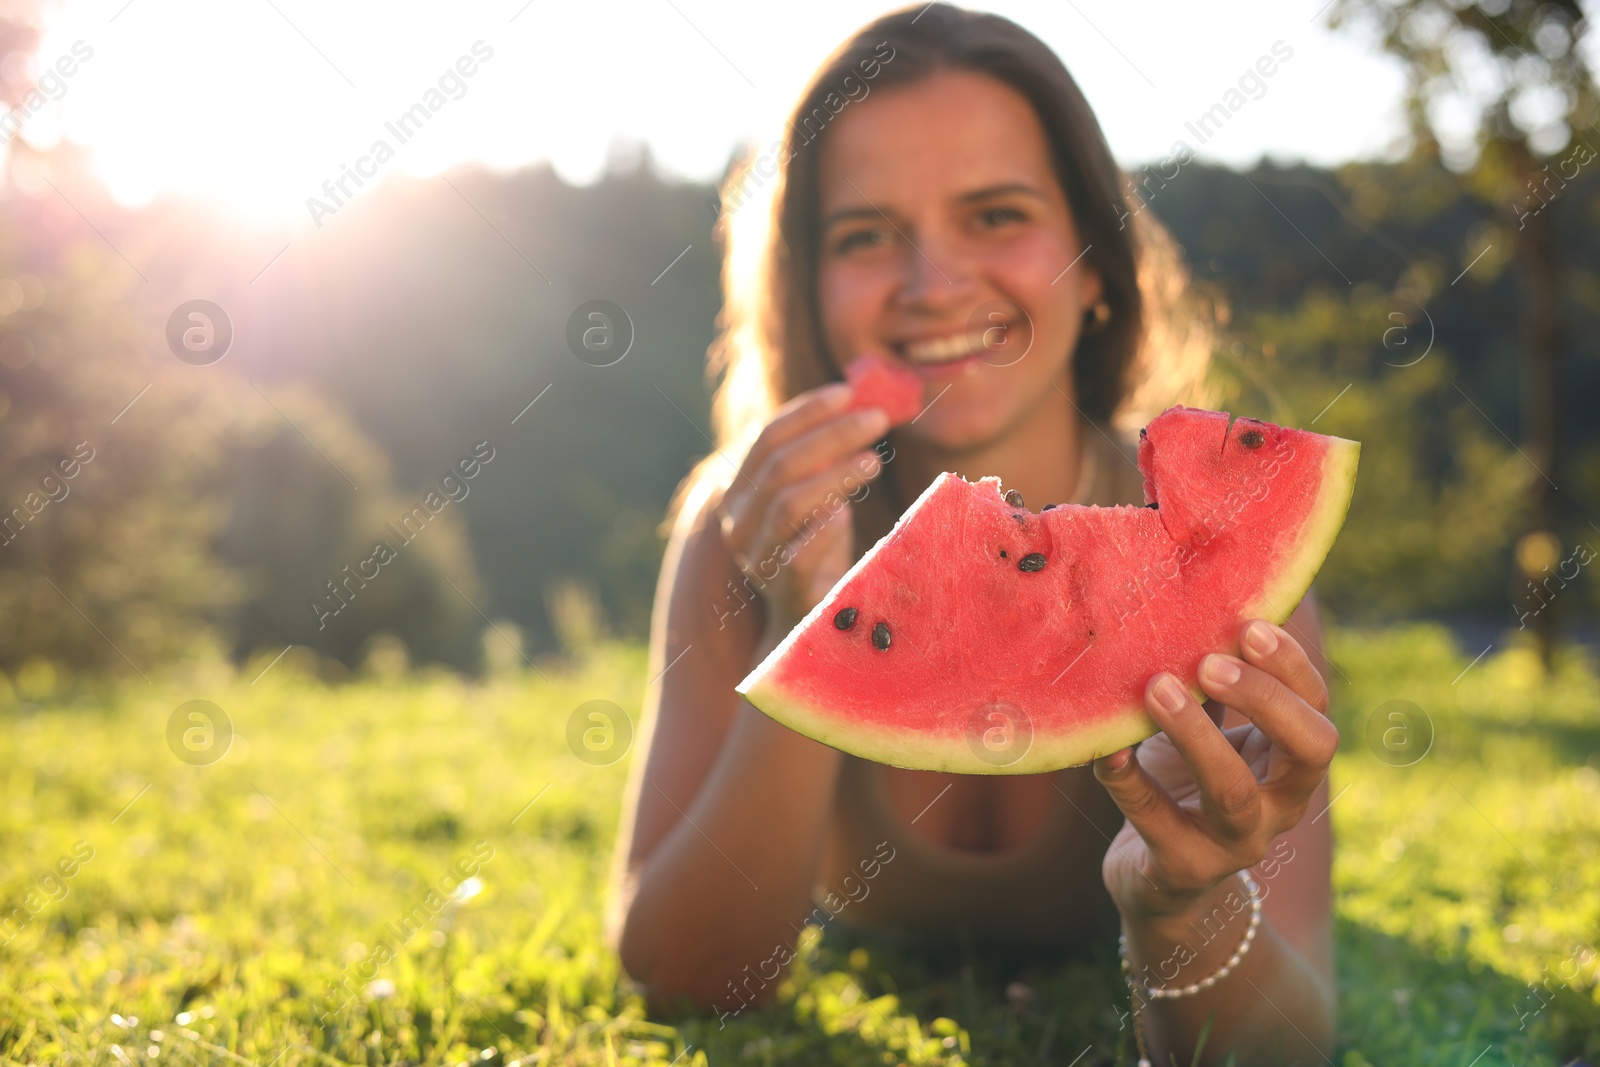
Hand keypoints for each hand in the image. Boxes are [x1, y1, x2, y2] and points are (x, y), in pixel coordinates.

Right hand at [716, 382, 888, 633]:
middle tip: (876, 420)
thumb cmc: (818, 545)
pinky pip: (797, 556)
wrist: (810, 617)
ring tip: (874, 462)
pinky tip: (847, 512)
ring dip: (834, 476)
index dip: (807, 411)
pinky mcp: (783, 589)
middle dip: (831, 435)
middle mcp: (738, 521)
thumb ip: (824, 457)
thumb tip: (865, 402)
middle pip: (779, 465)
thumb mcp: (817, 494)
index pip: (766, 437)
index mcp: (740, 490)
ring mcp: (757, 557)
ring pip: (787, 505)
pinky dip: (822, 531)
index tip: (848, 392)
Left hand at [1093, 618, 1336, 921]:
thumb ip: (1215, 689)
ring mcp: (1234, 844)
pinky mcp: (1182, 868)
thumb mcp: (1209, 736)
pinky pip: (1155, 819)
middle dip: (1266, 699)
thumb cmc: (1185, 787)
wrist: (1158, 883)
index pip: (1318, 711)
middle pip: (1309, 750)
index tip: (1250, 625)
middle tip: (1210, 662)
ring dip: (1197, 734)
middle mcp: (1278, 806)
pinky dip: (1126, 777)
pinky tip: (1104, 745)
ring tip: (1157, 688)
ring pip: (1234, 791)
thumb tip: (1198, 603)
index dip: (1292, 669)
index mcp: (1290, 765)